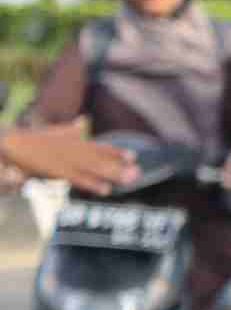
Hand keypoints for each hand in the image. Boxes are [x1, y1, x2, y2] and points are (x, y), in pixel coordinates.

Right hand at [1, 119, 135, 194]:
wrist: (10, 142)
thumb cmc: (33, 140)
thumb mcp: (55, 132)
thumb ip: (71, 129)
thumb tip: (83, 120)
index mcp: (74, 142)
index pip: (99, 147)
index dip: (116, 152)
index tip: (134, 156)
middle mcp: (74, 150)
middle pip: (101, 159)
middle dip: (119, 165)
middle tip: (139, 172)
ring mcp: (66, 160)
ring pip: (94, 168)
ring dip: (113, 174)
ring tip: (131, 180)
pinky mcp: (56, 170)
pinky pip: (77, 178)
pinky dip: (92, 184)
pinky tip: (106, 190)